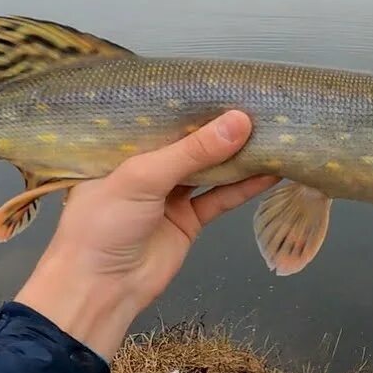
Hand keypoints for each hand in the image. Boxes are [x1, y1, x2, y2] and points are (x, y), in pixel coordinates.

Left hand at [15, 111, 277, 361]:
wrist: (100, 289)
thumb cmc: (103, 224)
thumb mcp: (143, 177)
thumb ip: (193, 151)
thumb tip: (240, 121)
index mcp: (123, 149)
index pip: (162, 118)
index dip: (192, 102)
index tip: (226, 83)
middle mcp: (147, 169)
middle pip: (191, 143)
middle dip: (220, 128)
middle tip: (258, 104)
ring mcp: (169, 195)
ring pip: (210, 169)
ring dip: (238, 155)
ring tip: (272, 132)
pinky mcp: (189, 221)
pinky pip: (220, 198)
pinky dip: (244, 187)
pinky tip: (269, 172)